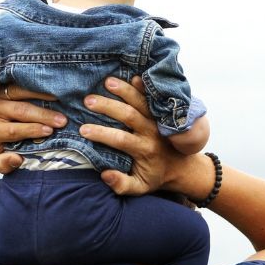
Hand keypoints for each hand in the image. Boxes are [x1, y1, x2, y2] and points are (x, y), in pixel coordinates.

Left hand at [0, 86, 66, 173]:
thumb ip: (4, 164)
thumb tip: (17, 159)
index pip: (12, 130)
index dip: (31, 130)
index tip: (49, 131)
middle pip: (20, 110)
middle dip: (43, 115)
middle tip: (62, 120)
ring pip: (21, 91)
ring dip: (42, 95)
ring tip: (60, 99)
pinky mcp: (5, 83)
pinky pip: (22, 82)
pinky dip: (38, 84)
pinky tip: (53, 87)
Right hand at [81, 76, 194, 195]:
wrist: (181, 167)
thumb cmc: (154, 176)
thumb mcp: (139, 187)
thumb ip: (122, 184)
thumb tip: (105, 174)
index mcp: (144, 150)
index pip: (121, 140)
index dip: (101, 134)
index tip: (83, 129)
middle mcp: (151, 133)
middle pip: (129, 115)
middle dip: (108, 107)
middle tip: (88, 100)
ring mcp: (157, 120)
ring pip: (141, 102)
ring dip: (125, 90)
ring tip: (107, 81)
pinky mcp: (161, 113)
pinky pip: (153, 98)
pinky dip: (144, 87)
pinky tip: (133, 76)